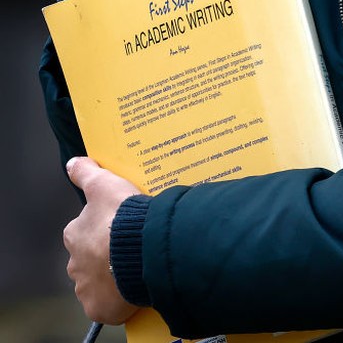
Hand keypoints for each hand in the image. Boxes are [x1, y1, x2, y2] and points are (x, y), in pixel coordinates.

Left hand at [64, 157, 141, 324]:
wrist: (141, 249)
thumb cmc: (122, 216)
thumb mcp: (104, 183)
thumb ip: (86, 172)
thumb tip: (72, 163)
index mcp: (74, 234)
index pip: (85, 232)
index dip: (103, 229)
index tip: (120, 227)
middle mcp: (75, 264)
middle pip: (90, 259)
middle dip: (106, 255)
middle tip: (129, 247)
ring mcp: (86, 288)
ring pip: (99, 282)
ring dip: (112, 277)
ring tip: (135, 266)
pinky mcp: (99, 309)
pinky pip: (107, 305)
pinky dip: (117, 300)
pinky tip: (132, 287)